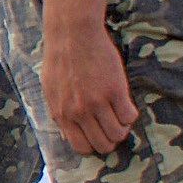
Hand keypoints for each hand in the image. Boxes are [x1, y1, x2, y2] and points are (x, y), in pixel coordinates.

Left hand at [42, 15, 137, 154]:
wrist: (72, 35)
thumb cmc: (61, 59)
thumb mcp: (51, 90)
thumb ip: (60, 112)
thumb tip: (68, 134)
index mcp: (62, 114)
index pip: (82, 147)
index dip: (94, 144)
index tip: (99, 134)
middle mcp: (78, 112)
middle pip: (103, 144)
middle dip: (111, 139)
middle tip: (114, 125)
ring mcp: (97, 102)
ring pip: (118, 133)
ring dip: (123, 127)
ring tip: (120, 113)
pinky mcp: (114, 91)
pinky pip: (130, 116)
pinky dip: (130, 114)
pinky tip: (125, 102)